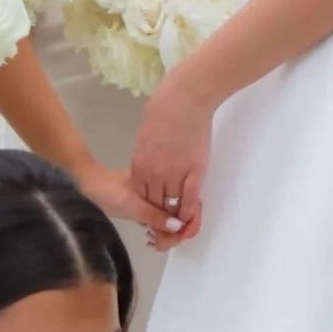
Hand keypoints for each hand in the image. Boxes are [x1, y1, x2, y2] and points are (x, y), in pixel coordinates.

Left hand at [74, 161, 185, 249]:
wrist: (90, 185)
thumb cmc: (110, 191)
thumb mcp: (133, 205)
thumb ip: (155, 216)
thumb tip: (179, 226)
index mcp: (167, 185)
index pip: (192, 206)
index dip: (190, 224)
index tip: (179, 238)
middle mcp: (167, 193)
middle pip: (185, 216)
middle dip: (177, 234)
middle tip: (160, 244)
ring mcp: (158, 201)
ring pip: (173, 221)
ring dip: (168, 235)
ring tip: (153, 242)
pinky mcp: (149, 208)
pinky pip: (162, 222)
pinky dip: (159, 232)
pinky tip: (150, 237)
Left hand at [129, 76, 213, 245]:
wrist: (182, 99)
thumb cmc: (165, 112)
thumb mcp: (147, 139)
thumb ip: (148, 160)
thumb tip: (152, 171)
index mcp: (139, 168)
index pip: (142, 198)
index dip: (149, 211)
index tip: (157, 218)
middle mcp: (153, 175)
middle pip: (155, 207)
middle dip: (160, 222)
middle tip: (167, 232)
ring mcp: (173, 174)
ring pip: (172, 206)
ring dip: (176, 220)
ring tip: (181, 227)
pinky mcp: (193, 171)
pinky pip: (190, 199)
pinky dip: (189, 211)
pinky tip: (190, 218)